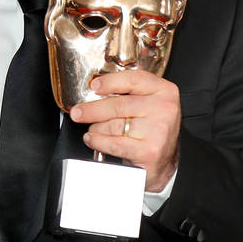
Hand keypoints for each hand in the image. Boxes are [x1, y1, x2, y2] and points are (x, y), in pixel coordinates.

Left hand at [69, 70, 180, 191]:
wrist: (165, 161)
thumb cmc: (152, 130)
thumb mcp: (148, 104)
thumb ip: (129, 93)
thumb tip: (96, 90)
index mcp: (164, 91)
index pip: (134, 80)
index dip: (110, 82)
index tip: (94, 86)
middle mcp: (164, 109)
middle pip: (119, 104)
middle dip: (93, 109)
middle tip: (77, 112)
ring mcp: (157, 130)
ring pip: (113, 125)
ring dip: (96, 128)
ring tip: (93, 130)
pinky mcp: (148, 150)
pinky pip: (113, 143)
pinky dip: (98, 141)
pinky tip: (92, 139)